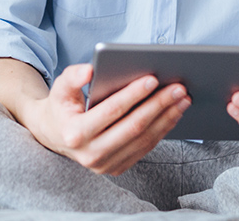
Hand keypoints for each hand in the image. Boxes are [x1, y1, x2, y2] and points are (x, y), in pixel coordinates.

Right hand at [19, 64, 190, 174]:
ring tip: (183, 99)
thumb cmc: (61, 107)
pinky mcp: (116, 168)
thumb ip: (73, 77)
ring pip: (143, 140)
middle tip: (179, 89)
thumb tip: (91, 70)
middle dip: (158, 105)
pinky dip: (162, 130)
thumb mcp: (60, 88)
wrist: (55, 136)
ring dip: (167, 118)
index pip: (111, 111)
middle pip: (133, 127)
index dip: (133, 94)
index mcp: (75, 133)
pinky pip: (145, 148)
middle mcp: (90, 154)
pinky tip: (173, 114)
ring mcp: (104, 165)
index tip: (153, 79)